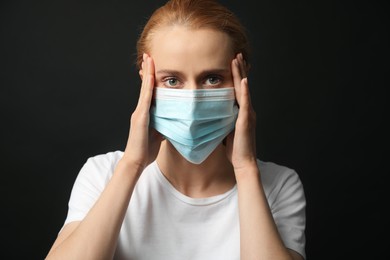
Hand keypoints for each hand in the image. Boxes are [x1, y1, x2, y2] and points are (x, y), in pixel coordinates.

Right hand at [122, 53, 163, 170]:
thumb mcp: (159, 134)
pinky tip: (149, 76)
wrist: (136, 161)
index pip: (150, 93)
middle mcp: (141, 110)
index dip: (151, 78)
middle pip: (145, 87)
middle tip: (149, 55)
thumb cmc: (147, 150)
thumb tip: (173, 120)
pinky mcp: (140, 118)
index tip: (154, 66)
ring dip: (146, 73)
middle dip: (147, 71)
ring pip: (144, 89)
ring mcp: (139, 113)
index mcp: (146, 114)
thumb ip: (164, 124)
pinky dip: (147, 87)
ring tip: (148, 58)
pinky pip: (145, 99)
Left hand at [225, 53, 257, 171]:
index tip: (232, 62)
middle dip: (239, 69)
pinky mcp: (245, 120)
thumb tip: (211, 111)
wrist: (243, 161)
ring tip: (238, 60)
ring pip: (244, 90)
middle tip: (236, 54)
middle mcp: (246, 110)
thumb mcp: (225, 129)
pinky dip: (244, 91)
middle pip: (242, 85)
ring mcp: (247, 114)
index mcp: (241, 111)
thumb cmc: (234, 148)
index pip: (238, 89)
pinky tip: (243, 80)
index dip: (236, 75)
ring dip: (241, 74)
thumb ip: (221, 118)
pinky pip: (245, 102)